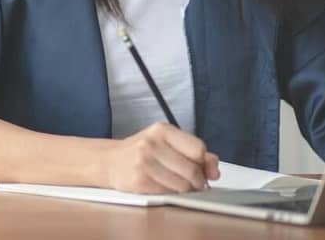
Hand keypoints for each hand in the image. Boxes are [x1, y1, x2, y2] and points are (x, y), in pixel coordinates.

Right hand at [105, 122, 219, 193]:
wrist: (110, 161)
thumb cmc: (142, 151)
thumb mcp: (166, 142)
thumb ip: (193, 151)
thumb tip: (214, 168)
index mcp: (163, 130)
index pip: (197, 148)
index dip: (204, 163)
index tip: (203, 169)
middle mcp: (153, 143)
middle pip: (191, 169)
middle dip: (198, 181)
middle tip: (196, 184)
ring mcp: (144, 162)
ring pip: (182, 185)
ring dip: (187, 190)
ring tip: (182, 187)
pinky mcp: (139, 181)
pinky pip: (168, 193)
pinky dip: (173, 195)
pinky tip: (168, 189)